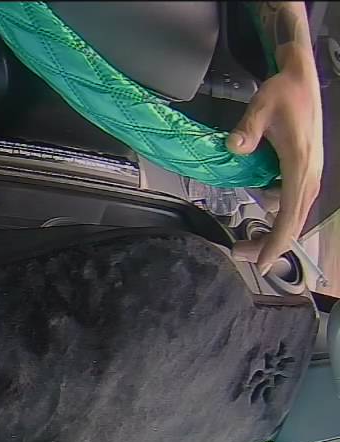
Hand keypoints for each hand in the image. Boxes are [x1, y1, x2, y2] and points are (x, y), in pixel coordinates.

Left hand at [227, 50, 323, 274]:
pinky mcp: (303, 170)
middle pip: (292, 221)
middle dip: (270, 244)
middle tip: (241, 256)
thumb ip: (247, 129)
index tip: (263, 262)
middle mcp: (309, 175)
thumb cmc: (283, 93)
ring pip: (292, 212)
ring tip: (244, 242)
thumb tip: (233, 147)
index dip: (277, 240)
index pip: (289, 213)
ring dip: (271, 229)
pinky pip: (290, 200)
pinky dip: (275, 212)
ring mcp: (309, 173)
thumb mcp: (260, 107)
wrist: (302, 79)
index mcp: (299, 165)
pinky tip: (256, 212)